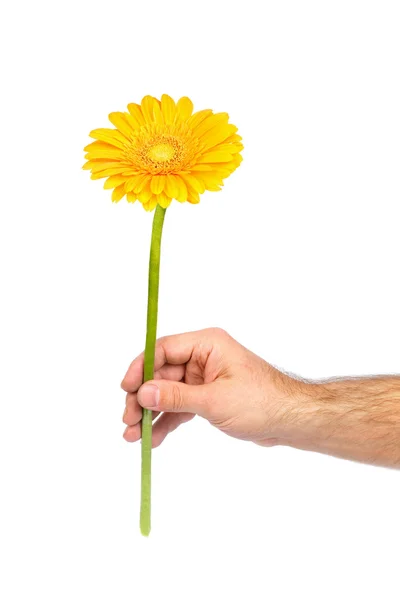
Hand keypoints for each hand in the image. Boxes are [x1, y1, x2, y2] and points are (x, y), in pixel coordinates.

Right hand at [121, 328, 307, 447]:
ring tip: (132, 435)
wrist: (290, 420)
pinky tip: (153, 439)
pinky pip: (179, 407)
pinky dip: (167, 421)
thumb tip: (142, 393)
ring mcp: (204, 378)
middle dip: (143, 398)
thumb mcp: (214, 400)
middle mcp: (203, 357)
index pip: (163, 349)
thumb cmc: (260, 402)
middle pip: (161, 373)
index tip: (126, 389)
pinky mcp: (207, 397)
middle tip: (128, 420)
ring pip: (167, 393)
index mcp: (207, 345)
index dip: (141, 368)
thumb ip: (175, 397)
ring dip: (150, 413)